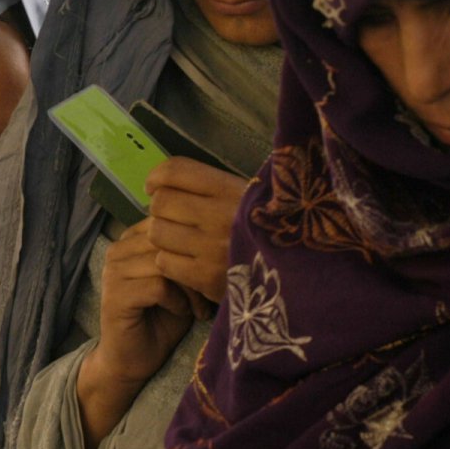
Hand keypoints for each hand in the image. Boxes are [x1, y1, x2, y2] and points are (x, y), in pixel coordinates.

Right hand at [78, 219, 197, 448]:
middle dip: (194, 266)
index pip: (168, 222)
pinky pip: (158, 286)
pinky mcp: (116, 295)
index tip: (207, 276)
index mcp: (130, 240)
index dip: (194, 247)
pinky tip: (183, 313)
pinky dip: (178, 301)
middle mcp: (117, 250)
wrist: (132, 360)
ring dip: (189, 286)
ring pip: (164, 261)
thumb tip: (215, 236)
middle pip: (167, 240)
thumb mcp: (180, 281)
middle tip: (206, 295)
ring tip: (197, 307)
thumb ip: (186, 255)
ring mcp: (113, 272)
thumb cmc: (162, 320)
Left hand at [145, 157, 247, 303]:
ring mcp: (213, 249)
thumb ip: (210, 186)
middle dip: (160, 210)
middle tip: (171, 218)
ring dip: (162, 236)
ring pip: (157, 232)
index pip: (176, 171)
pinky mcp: (206, 278)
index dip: (156, 176)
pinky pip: (164, 261)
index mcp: (232, 190)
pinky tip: (184, 261)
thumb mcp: (246, 197)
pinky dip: (168, 261)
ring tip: (178, 240)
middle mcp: (221, 216)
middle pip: (161, 202)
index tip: (153, 187)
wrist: (296, 275)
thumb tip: (161, 181)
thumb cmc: (260, 230)